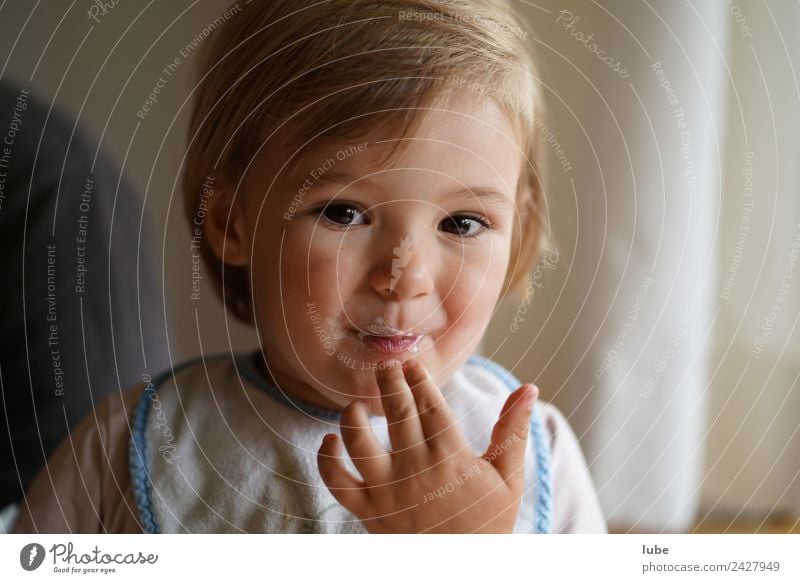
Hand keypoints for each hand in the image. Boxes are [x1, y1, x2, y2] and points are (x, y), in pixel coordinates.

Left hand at [316, 358, 537, 532]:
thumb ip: (513, 432)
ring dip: (354, 415)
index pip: (429, 403)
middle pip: (396, 412)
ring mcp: (388, 491)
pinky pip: (336, 481)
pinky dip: (326, 459)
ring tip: (359, 404)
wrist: (463, 573)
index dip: (418, 378)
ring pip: (359, 441)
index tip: (411, 362)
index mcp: (451, 456)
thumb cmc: (487, 524)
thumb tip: (529, 389)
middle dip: (388, 382)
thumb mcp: (509, 479)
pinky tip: (330, 440)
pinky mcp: (367, 511)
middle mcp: (416, 468)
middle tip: (385, 365)